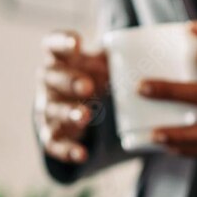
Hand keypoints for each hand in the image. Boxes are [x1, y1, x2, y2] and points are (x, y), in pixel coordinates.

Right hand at [34, 29, 109, 164]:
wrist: (77, 103)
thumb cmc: (93, 74)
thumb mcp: (102, 61)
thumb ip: (118, 55)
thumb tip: (149, 51)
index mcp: (59, 58)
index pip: (53, 44)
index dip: (62, 42)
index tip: (77, 43)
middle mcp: (49, 81)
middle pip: (52, 77)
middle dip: (69, 81)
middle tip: (87, 86)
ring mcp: (48, 107)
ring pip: (52, 110)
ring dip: (68, 113)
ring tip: (85, 117)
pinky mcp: (51, 133)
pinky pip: (54, 143)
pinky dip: (67, 150)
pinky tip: (82, 154)